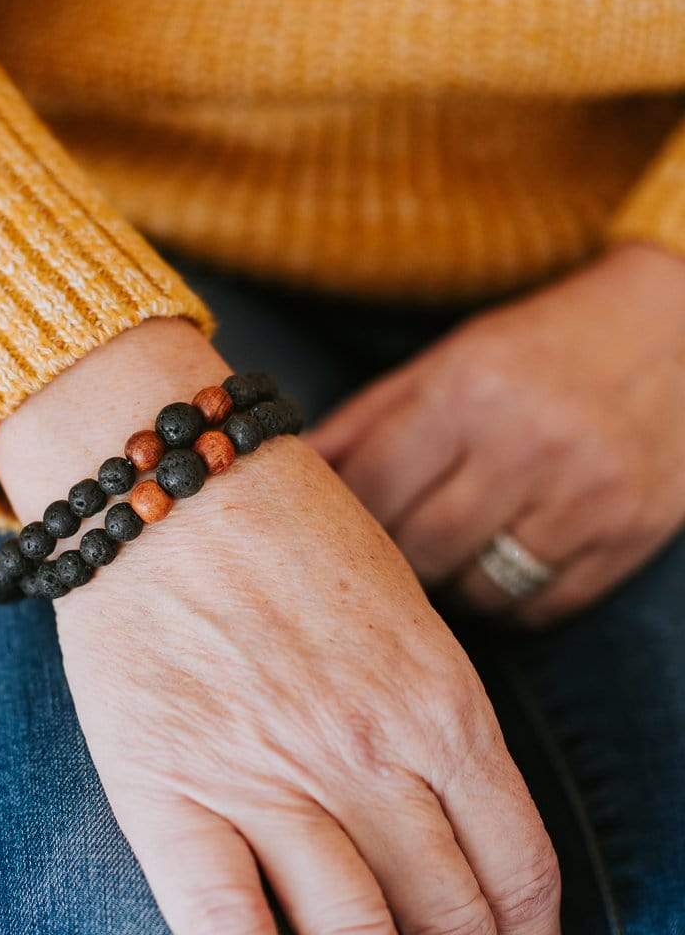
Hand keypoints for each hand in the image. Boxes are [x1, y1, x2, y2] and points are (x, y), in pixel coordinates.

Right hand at [0, 319, 562, 934]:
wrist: (160, 481)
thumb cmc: (282, 529)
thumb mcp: (399, 603)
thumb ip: (432, 710)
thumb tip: (454, 819)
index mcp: (438, 699)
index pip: (515, 862)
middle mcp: (369, 750)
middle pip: (451, 916)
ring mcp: (272, 776)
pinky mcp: (175, 793)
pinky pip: (233, 932)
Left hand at [308, 245, 684, 623]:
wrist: (672, 327)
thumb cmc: (540, 347)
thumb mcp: (446, 361)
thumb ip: (365, 422)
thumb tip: (287, 473)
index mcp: (469, 389)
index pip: (375, 491)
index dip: (347, 520)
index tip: (337, 527)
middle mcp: (529, 444)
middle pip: (422, 549)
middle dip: (395, 557)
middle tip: (392, 546)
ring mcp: (585, 496)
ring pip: (479, 591)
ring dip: (452, 583)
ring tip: (452, 550)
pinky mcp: (628, 535)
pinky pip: (541, 607)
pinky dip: (510, 600)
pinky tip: (505, 560)